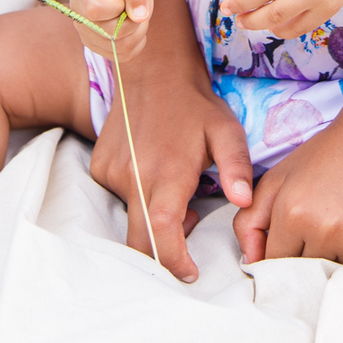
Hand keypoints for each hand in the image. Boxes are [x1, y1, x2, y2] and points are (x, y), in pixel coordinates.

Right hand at [69, 0, 153, 61]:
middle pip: (110, 33)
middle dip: (133, 19)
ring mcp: (86, 33)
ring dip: (138, 31)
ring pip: (119, 48)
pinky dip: (137, 42)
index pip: (96, 11)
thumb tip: (139, 16)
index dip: (119, 4)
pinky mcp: (98, 46)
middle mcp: (78, 14)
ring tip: (135, 11)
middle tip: (136, 1)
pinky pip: (124, 56)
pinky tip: (133, 24)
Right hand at [90, 62, 253, 281]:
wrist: (151, 68)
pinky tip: (152, 172)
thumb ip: (237, 168)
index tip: (190, 273)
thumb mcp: (226, 132)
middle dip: (160, 257)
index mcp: (168, 173)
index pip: (163, 233)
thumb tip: (243, 201)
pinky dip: (136, 198)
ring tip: (175, 191)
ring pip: (129, 218)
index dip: (174, 261)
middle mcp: (134, 176)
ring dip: (152, 220)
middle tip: (183, 250)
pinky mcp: (99, 166)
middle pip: (139, 241)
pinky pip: (117, 197)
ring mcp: (112, 171)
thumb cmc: (195, 104)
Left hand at [232, 108, 342, 265]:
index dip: (281, 253)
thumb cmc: (326, 156)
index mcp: (293, 213)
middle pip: (306, 272)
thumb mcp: (277, 178)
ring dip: (337, 258)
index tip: (292, 242)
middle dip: (308, 258)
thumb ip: (250, 222)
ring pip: (337, 273)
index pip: (274, 263)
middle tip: (321, 230)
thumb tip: (249, 264)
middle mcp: (325, 229)